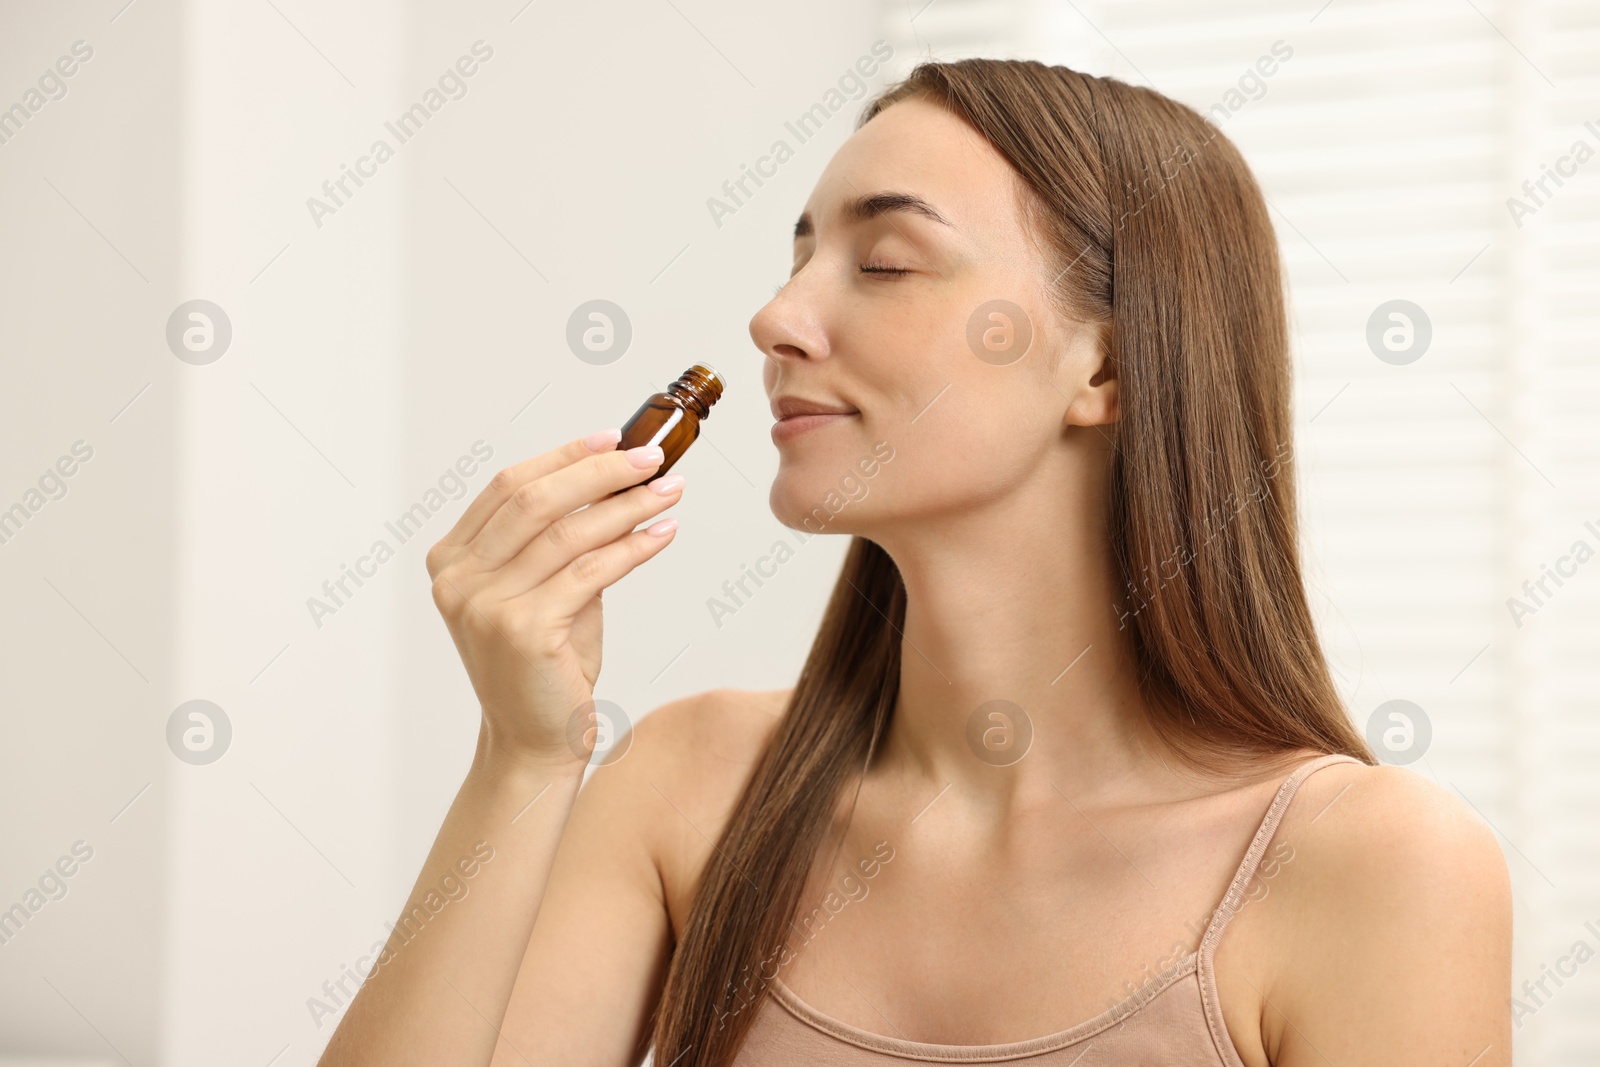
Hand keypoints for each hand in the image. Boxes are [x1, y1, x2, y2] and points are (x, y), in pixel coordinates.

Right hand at [425, 430, 682, 770]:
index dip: (563, 456)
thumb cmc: (544, 666)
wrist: (534, 741)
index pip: (509, 487)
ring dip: (626, 505)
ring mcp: (485, 605)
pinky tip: (663, 533)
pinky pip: (590, 572)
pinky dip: (633, 547)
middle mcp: (458, 579)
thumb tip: (618, 485)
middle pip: (535, 499)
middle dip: (599, 471)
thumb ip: (563, 542)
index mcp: (452, 560)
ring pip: (567, 533)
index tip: (612, 437)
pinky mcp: (523, 630)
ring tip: (669, 490)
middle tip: (651, 457)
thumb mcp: (546, 591)